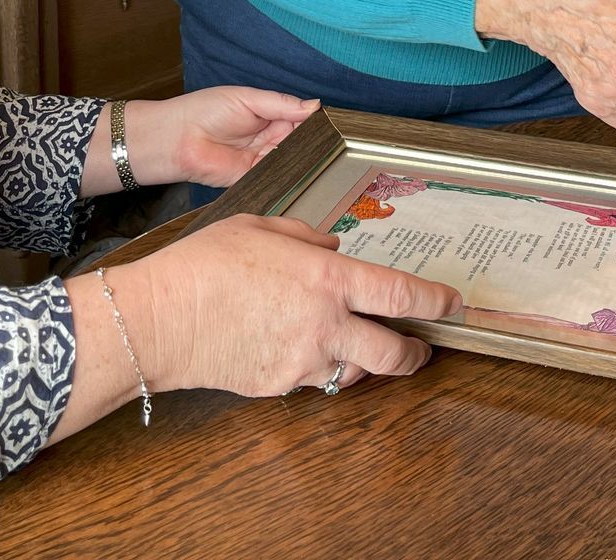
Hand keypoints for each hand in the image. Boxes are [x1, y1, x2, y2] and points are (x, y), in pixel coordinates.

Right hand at [116, 212, 462, 396]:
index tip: (454, 305)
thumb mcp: (261, 228)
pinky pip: (311, 379)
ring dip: (361, 362)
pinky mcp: (278, 387)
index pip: (401, 295)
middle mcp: (324, 326)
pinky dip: (314, 366)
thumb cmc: (205, 264)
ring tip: (349, 342)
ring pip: (353, 373)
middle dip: (415, 354)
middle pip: (394, 355)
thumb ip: (306, 238)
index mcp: (326, 279)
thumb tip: (331, 248)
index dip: (437, 303)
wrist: (161, 317)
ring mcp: (302, 362)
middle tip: (419, 347)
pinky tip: (294, 346)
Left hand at [117, 89, 319, 189]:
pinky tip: (298, 168)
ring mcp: (263, 159)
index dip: (315, 120)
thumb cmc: (205, 110)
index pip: (301, 118)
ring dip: (302, 158)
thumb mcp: (248, 98)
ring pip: (293, 160)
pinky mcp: (255, 178)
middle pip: (302, 141)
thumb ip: (282, 104)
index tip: (334, 123)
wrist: (177, 138)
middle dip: (313, 141)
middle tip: (331, 141)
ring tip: (316, 154)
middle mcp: (269, 137)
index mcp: (269, 114)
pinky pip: (278, 177)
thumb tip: (315, 105)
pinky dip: (288, 174)